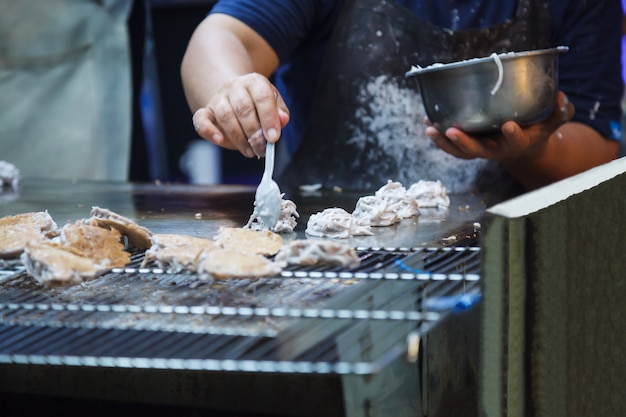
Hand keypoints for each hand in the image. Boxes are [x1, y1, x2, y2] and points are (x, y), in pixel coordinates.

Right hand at [192, 73, 289, 157]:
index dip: (269, 119)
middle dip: (254, 133)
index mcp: (254, 82)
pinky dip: (209, 131)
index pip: (262, 97)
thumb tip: (283, 120)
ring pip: (226, 116)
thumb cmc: (256, 104)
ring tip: (250, 151)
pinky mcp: (205, 111)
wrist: (233, 96)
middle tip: (262, 148)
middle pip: (243, 108)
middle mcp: (234, 87)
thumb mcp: (273, 104)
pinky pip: (201, 119)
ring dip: (239, 138)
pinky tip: (219, 140)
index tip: (273, 138)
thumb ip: (280, 112)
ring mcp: (218, 98)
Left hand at [425, 91, 574, 162]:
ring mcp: (480, 149)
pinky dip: (438, 137)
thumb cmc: (538, 129)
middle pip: (478, 151)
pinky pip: (451, 146)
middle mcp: (496, 149)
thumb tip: (561, 96)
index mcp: (517, 143)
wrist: (523, 149)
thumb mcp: (552, 122)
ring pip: (460, 152)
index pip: (516, 141)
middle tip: (451, 131)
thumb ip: (560, 112)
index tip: (509, 125)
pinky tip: (428, 123)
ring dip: (443, 143)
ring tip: (430, 128)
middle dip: (464, 142)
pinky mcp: (469, 146)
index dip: (513, 134)